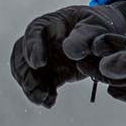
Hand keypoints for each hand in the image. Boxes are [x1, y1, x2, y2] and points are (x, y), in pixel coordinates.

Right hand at [8, 1, 125, 107]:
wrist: (103, 37)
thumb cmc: (98, 25)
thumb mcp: (97, 25)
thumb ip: (86, 35)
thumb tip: (70, 51)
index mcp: (50, 23)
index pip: (34, 32)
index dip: (33, 48)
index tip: (39, 64)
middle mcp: (41, 41)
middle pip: (23, 55)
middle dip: (26, 73)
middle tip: (35, 87)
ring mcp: (44, 58)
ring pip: (28, 73)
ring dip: (32, 88)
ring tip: (44, 98)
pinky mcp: (50, 74)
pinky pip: (41, 85)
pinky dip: (43, 94)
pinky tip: (49, 102)